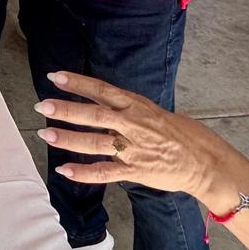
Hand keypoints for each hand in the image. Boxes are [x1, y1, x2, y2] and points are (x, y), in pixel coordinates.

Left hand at [34, 71, 248, 212]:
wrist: (206, 162)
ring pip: (95, 142)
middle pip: (94, 115)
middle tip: (42, 106)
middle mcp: (133, 125)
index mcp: (137, 106)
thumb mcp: (154, 111)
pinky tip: (63, 170)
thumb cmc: (183, 134)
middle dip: (66, 110)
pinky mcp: (135, 171)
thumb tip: (103, 101)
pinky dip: (83, 172)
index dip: (78, 83)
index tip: (54, 76)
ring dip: (68, 139)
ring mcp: (133, 149)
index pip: (102, 90)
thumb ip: (128, 108)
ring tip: (45, 134)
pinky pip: (104, 172)